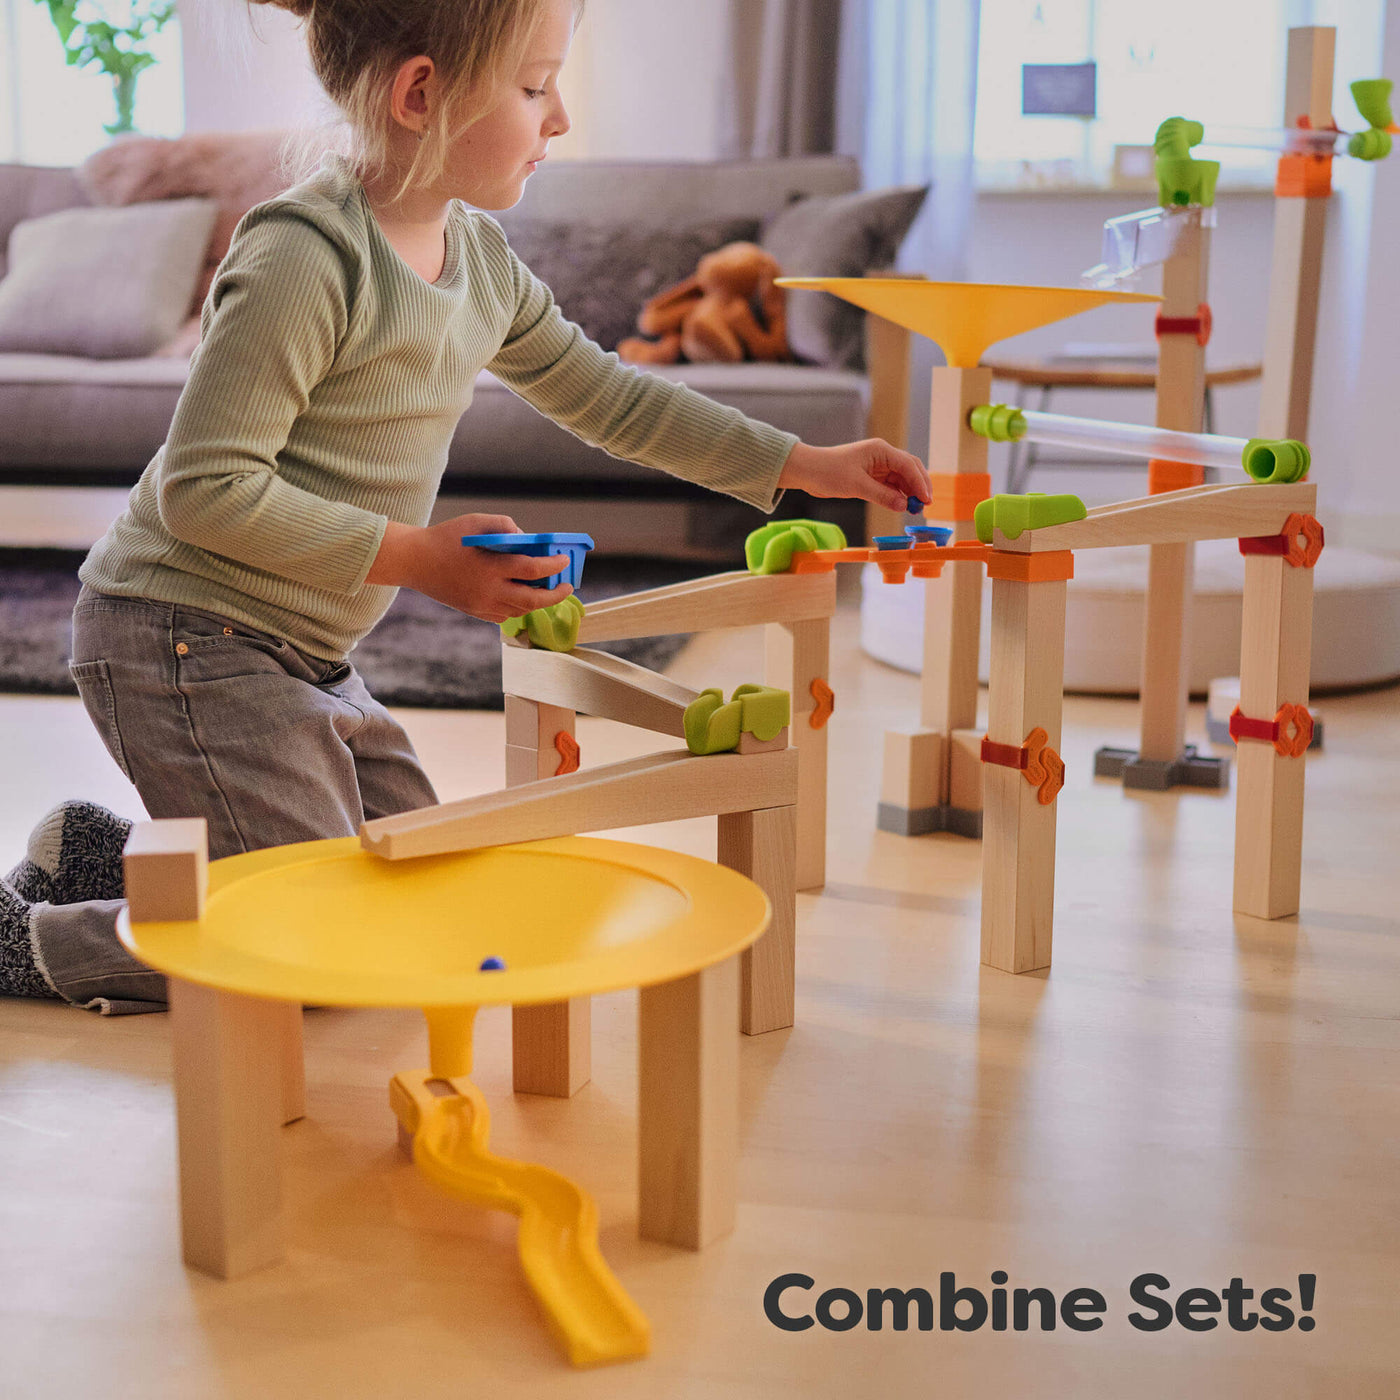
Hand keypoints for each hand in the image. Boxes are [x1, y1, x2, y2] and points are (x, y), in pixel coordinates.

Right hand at [366, 513, 573, 622]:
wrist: (413, 561)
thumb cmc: (445, 538)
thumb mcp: (475, 522)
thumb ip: (504, 526)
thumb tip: (526, 538)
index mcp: (490, 567)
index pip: (533, 569)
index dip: (553, 566)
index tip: (564, 560)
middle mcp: (488, 591)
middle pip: (533, 600)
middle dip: (555, 595)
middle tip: (566, 586)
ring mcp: (482, 605)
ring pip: (520, 611)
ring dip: (537, 601)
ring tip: (546, 589)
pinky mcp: (475, 611)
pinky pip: (505, 615)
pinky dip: (518, 607)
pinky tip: (522, 595)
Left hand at [778, 439, 930, 514]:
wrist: (807, 471)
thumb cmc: (828, 472)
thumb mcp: (856, 486)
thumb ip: (882, 496)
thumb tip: (903, 506)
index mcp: (880, 450)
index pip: (907, 465)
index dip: (920, 482)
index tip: (926, 500)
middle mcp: (882, 455)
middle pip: (910, 469)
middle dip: (920, 486)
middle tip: (925, 505)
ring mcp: (878, 465)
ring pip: (902, 478)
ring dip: (910, 492)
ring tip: (915, 509)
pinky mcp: (872, 476)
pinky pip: (891, 485)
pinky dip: (898, 495)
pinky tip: (903, 505)